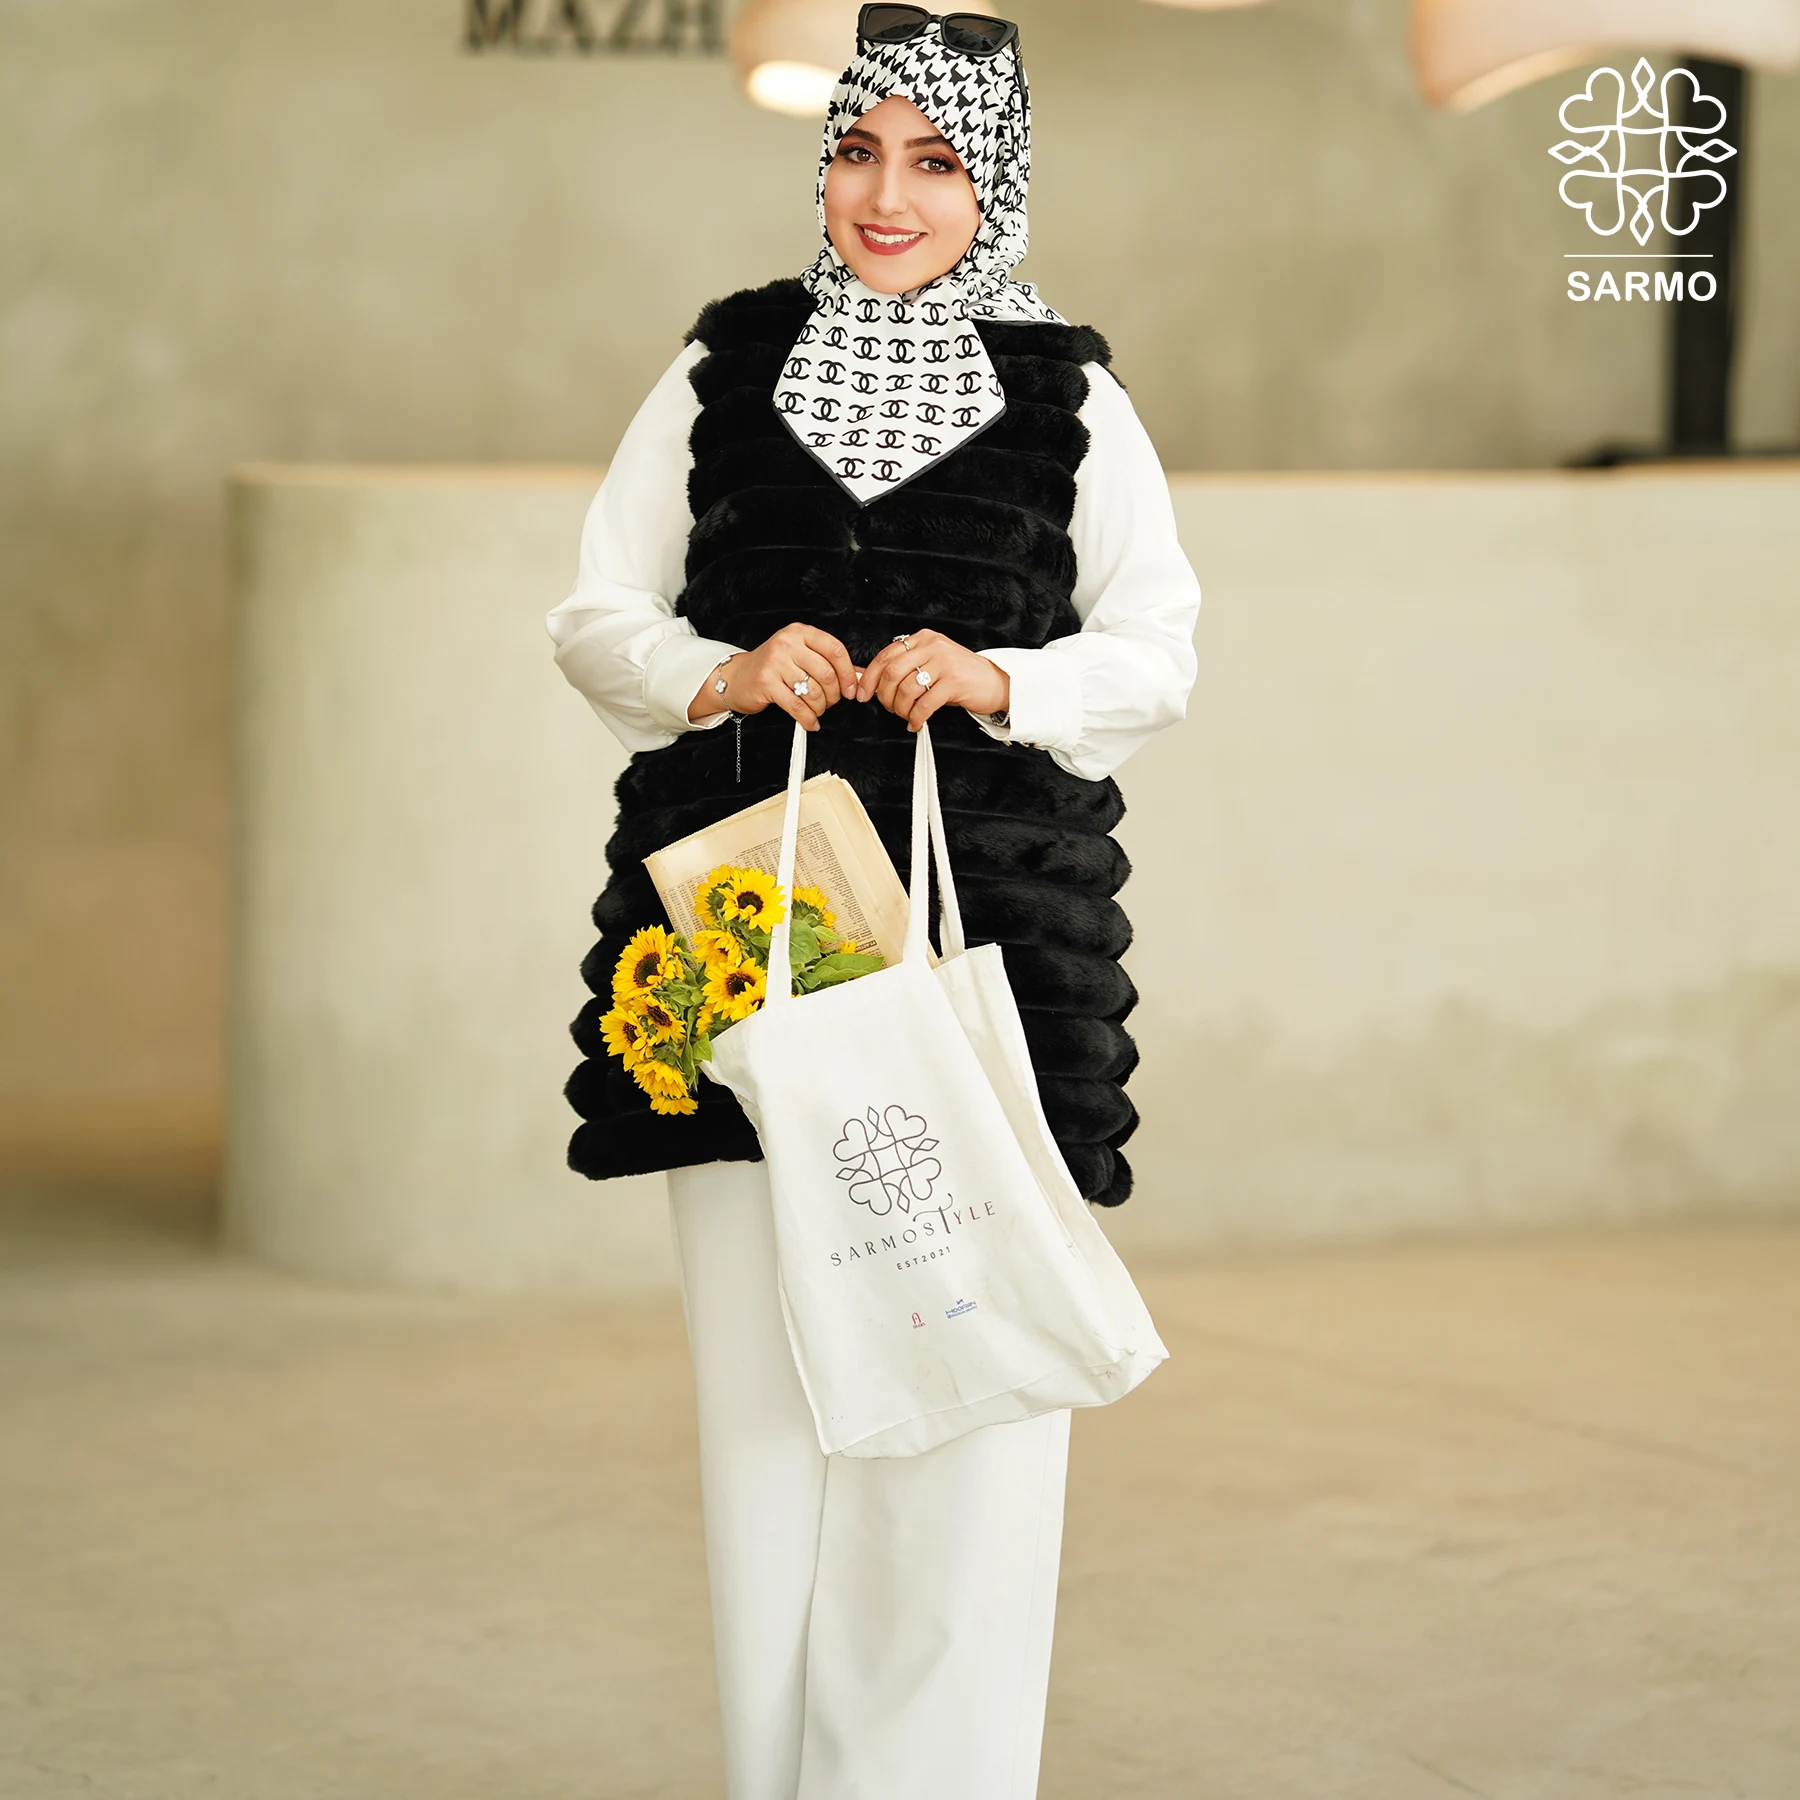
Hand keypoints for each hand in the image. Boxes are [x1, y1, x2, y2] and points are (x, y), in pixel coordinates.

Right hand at [688, 623, 860, 732]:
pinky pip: (796, 706)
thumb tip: (860, 676)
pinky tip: (810, 722)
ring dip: (820, 708)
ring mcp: (775, 662)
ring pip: (812, 691)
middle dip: (834, 695)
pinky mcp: (766, 682)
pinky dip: (807, 719)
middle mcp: (787, 643)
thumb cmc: (773, 668)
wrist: (737, 678)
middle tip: (830, 703)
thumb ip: (829, 663)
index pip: (835, 650)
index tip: (851, 690)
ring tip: (816, 711)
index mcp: (800, 633)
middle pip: (826, 673)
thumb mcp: (801, 657)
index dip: (848, 674)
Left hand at [854, 630, 1009, 731]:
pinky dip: (917, 717)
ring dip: (901, 709)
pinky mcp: (954, 682)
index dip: (870, 678)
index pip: (885, 656)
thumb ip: (907, 666)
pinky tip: (917, 722)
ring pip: (906, 690)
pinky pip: (925, 704)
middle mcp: (932, 646)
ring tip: (906, 715)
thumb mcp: (932, 661)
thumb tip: (873, 681)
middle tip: (889, 708)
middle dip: (884, 696)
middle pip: (892, 673)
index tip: (863, 694)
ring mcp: (944, 663)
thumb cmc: (960, 675)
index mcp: (922, 638)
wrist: (995, 681)